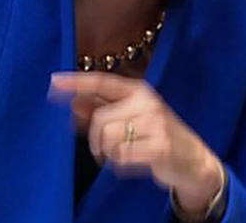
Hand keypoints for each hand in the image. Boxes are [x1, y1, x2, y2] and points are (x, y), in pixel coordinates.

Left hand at [50, 72, 223, 213]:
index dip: (76, 82)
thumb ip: (102, 108)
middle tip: (102, 151)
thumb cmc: (156, 136)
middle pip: (99, 119)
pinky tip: (132, 161)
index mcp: (138, 91)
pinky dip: (120, 164)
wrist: (192, 160)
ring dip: (108, 154)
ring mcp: (155, 123)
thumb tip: (72, 103)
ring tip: (120, 155)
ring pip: (108, 139)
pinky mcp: (160, 146)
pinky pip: (122, 156)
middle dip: (94, 140)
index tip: (53, 81)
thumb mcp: (131, 118)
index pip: (102, 83)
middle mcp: (147, 102)